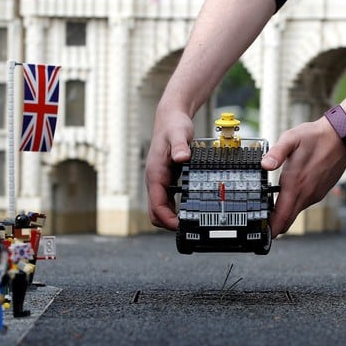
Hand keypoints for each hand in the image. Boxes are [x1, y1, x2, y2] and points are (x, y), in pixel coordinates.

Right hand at [145, 109, 194, 230]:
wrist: (171, 117)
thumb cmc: (174, 126)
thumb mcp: (179, 134)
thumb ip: (180, 146)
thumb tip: (181, 158)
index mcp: (155, 173)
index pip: (156, 205)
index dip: (167, 219)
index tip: (181, 226)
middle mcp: (154, 179)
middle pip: (155, 211)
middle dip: (169, 223)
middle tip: (189, 228)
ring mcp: (159, 180)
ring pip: (160, 207)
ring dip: (172, 217)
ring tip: (192, 222)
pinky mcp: (166, 178)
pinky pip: (167, 199)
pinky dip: (175, 207)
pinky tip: (190, 207)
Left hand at [261, 118, 345, 237]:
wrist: (341, 136)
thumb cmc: (315, 137)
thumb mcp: (291, 138)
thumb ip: (276, 153)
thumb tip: (265, 164)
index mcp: (296, 184)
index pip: (283, 216)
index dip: (272, 228)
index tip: (263, 235)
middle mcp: (307, 193)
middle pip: (289, 219)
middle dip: (275, 226)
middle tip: (262, 228)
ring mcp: (315, 194)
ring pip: (296, 211)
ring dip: (284, 214)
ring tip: (270, 210)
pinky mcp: (320, 191)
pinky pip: (304, 203)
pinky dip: (294, 204)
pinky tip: (288, 194)